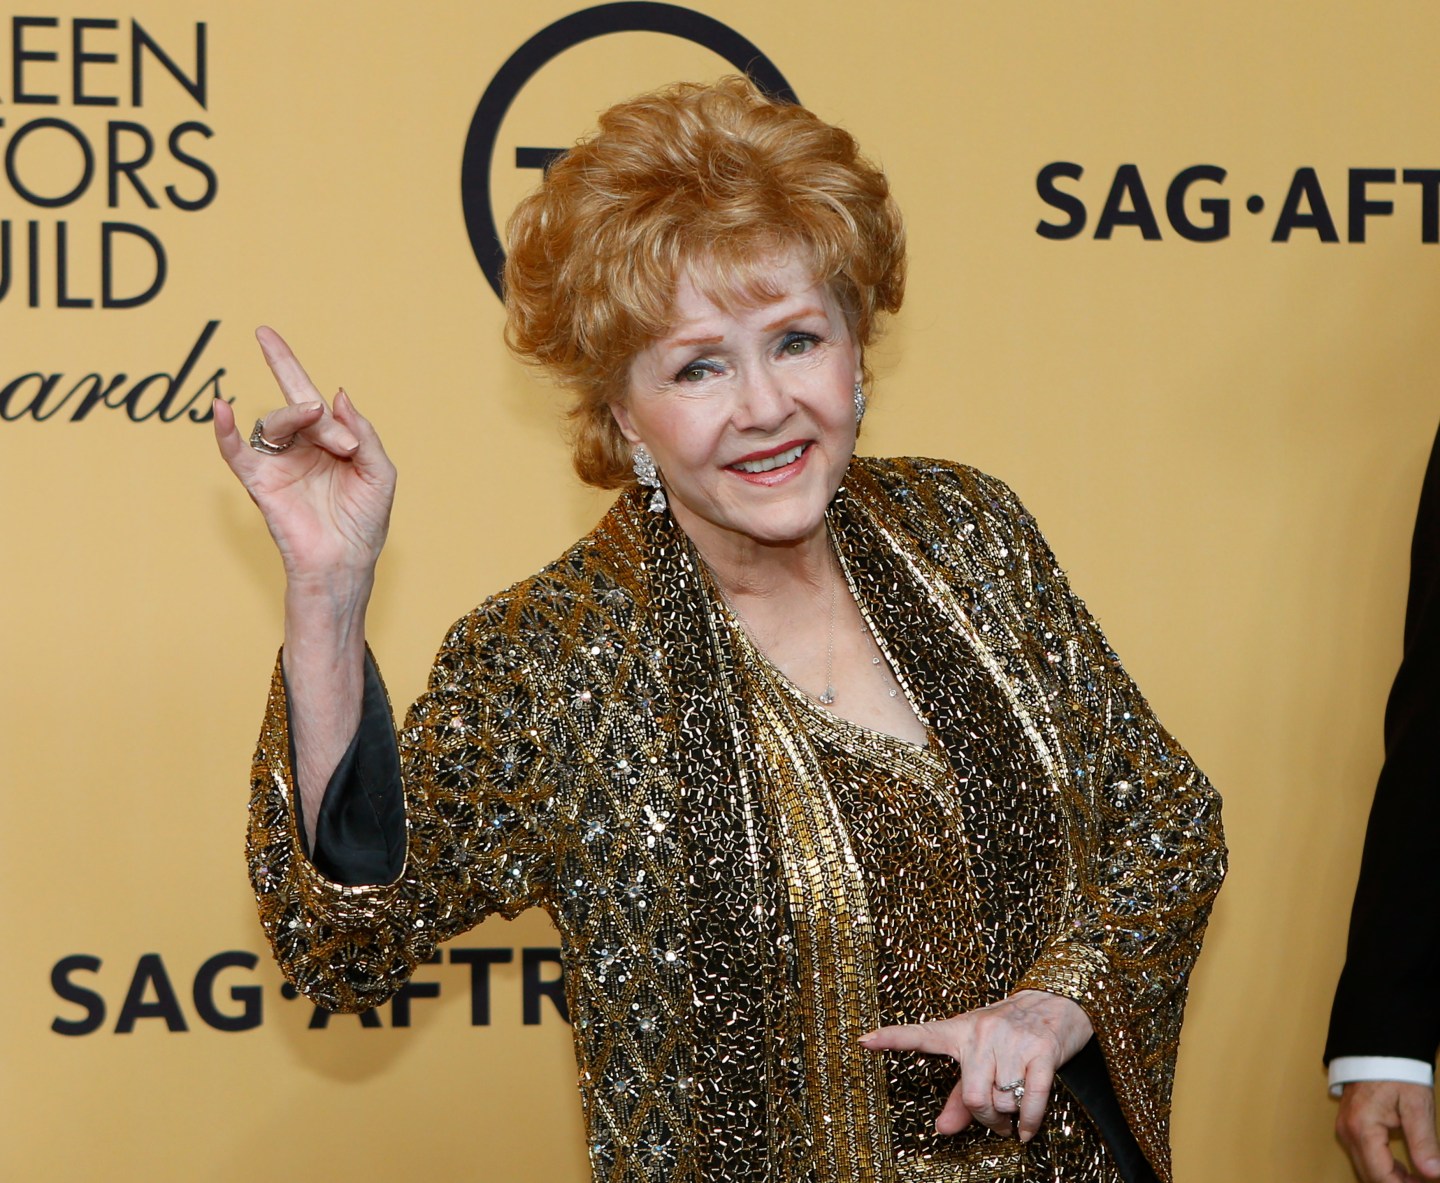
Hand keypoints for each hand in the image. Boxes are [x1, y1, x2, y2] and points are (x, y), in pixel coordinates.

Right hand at [213, 326, 395, 586]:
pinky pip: (235, 453)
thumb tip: (337, 394)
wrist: (347, 563)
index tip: (264, 333)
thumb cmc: (365, 523)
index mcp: (327, 441)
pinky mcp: (261, 483)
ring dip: (300, 421)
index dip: (285, 364)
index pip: (306, 396)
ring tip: (338, 446)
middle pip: (295, 407)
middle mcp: (299, 448)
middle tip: (333, 427)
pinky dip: (224, 432)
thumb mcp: (380, 473)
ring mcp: (277, 464)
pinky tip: (221, 410)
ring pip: (275, 423)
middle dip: (304, 395)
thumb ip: (364, 433)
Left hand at [859, 990, 1092, 1141]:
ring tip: (1013, 1116)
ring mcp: (1013, 1040)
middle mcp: (983, 1033)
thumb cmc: (1011, 1031)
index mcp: (960, 1030)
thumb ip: (958, 1095)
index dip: (892, 1038)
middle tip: (994, 1124)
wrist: (1057, 1001)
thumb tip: (941, 1130)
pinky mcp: (1042, 1050)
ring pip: (1002, 1100)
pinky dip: (1029, 1122)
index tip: (864, 1040)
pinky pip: (1032, 1098)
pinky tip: (1026, 1131)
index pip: (921, 1034)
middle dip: (985, 1120)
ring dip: (1009, 1119)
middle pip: (973, 1096)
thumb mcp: (980, 1054)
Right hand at [1337, 1081, 1439, 1182]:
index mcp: (1362, 1129)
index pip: (1382, 1176)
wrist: (1377, 1049)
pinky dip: (1384, 1168)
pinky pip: (1364, 1157)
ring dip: (1392, 1179)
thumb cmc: (1396, 1073)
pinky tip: (1404, 1169)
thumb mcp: (1416, 1106)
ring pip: (1367, 1169)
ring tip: (1420, 1180)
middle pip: (1371, 1176)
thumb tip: (1434, 1174)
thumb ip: (1424, 1142)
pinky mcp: (1349, 1127)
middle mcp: (1348, 1132)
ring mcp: (1346, 1129)